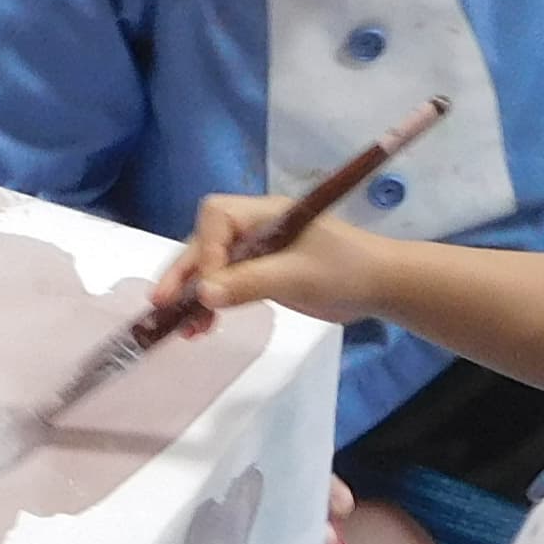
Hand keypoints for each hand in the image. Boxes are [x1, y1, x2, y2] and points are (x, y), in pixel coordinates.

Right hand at [154, 187, 390, 328]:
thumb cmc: (345, 271)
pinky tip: (203, 328)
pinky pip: (226, 284)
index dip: (204, 249)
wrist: (381, 286)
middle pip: (205, 242)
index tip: (208, 286)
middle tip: (162, 305)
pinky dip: (212, 303)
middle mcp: (255, 227)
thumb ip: (249, 283)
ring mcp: (257, 250)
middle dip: (185, 274)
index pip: (216, 218)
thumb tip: (203, 293)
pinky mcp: (261, 273)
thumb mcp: (297, 277)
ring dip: (194, 294)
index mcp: (265, 213)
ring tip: (186, 329)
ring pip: (211, 266)